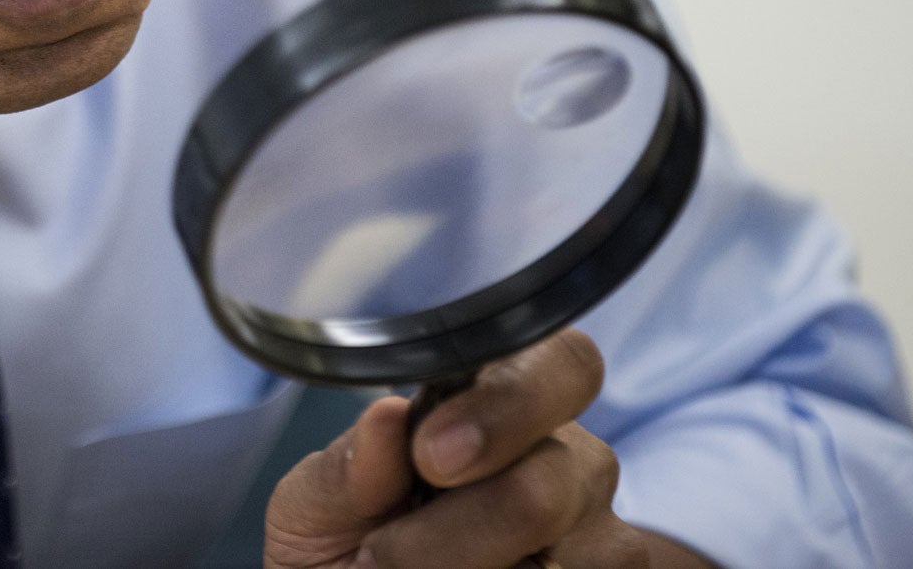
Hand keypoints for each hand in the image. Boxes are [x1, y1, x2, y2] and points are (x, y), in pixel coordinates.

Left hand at [261, 329, 714, 567]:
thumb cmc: (338, 545)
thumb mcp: (315, 506)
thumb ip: (347, 467)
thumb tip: (386, 417)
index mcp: (501, 402)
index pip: (565, 362)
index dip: (508, 404)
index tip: (432, 455)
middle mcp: (568, 461)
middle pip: (553, 477)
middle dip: (458, 526)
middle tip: (384, 553)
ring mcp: (598, 539)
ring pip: (562, 554)